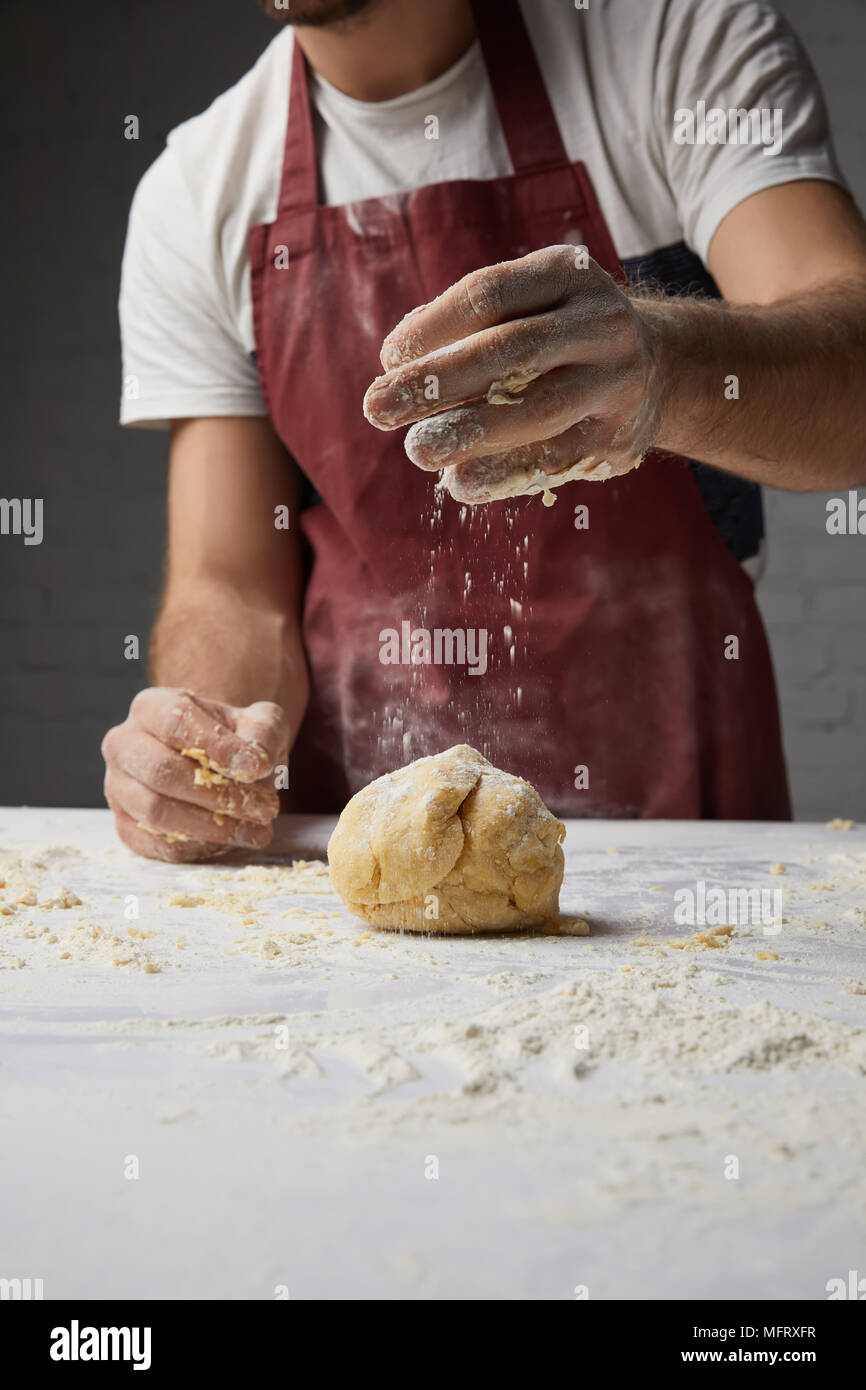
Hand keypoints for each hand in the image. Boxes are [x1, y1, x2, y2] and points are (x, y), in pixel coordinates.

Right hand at [102, 688, 288, 861]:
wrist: (214, 765)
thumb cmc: (234, 740)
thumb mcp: (259, 723)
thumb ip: (263, 732)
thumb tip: (255, 763)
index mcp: (152, 707)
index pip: (176, 722)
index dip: (218, 747)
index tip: (256, 768)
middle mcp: (124, 744)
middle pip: (161, 771)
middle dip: (219, 795)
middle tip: (266, 808)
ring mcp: (119, 787)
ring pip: (156, 811)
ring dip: (212, 826)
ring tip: (256, 829)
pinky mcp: (125, 826)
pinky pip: (155, 843)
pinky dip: (196, 846)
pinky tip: (230, 841)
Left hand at [363, 244, 657, 503]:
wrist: (656, 371)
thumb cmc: (558, 336)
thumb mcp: (526, 307)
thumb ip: (469, 326)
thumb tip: (398, 359)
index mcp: (567, 274)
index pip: (488, 295)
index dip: (431, 328)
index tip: (388, 359)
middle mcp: (601, 321)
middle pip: (509, 350)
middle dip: (436, 382)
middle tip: (376, 408)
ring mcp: (617, 380)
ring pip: (537, 407)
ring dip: (468, 432)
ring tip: (417, 450)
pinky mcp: (620, 436)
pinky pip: (553, 457)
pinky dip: (499, 471)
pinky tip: (459, 481)